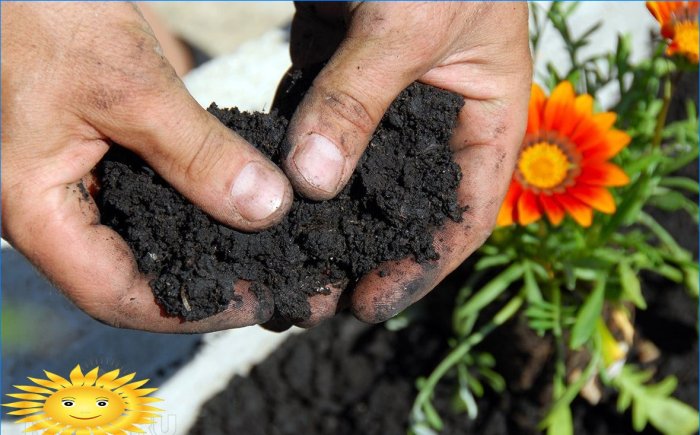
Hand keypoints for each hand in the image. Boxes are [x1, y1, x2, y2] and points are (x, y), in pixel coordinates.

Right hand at [1, 3, 292, 331]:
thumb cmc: (42, 17)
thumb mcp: (129, 85)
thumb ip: (196, 153)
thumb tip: (265, 209)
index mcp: (38, 212)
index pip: (117, 296)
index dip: (191, 310)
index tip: (258, 302)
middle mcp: (60, 209)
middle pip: (140, 276)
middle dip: (210, 286)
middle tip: (279, 284)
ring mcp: (86, 184)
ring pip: (154, 240)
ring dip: (213, 250)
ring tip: (277, 256)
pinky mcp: (111, 157)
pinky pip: (161, 198)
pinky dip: (205, 206)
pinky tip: (251, 208)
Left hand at [283, 2, 531, 324]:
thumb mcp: (408, 24)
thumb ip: (358, 101)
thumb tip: (311, 182)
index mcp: (487, 119)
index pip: (463, 216)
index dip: (422, 266)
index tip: (370, 302)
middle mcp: (438, 122)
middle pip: (405, 208)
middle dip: (366, 253)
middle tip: (317, 294)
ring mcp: (385, 103)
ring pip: (357, 176)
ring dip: (323, 218)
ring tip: (284, 261)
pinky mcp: (340, 79)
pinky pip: (318, 132)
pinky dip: (294, 165)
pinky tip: (263, 197)